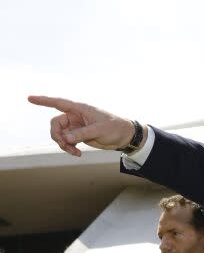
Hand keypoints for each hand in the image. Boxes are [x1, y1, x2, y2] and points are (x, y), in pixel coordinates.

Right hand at [27, 95, 143, 156]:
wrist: (124, 137)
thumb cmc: (115, 128)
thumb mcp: (99, 130)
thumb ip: (82, 134)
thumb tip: (65, 138)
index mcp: (80, 109)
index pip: (58, 103)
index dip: (43, 100)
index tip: (29, 98)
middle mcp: (75, 116)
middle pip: (55, 124)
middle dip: (57, 135)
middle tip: (65, 145)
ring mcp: (76, 126)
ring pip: (60, 134)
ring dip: (63, 144)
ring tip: (74, 152)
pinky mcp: (79, 135)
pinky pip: (67, 141)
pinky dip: (68, 148)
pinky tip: (77, 154)